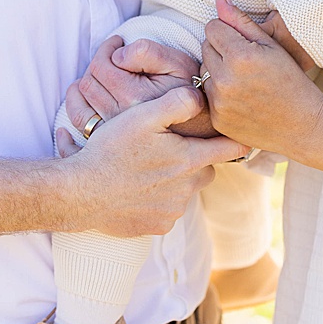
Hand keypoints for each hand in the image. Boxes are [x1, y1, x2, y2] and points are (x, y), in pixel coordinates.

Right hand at [57, 87, 246, 236]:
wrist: (79, 193)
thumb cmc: (110, 151)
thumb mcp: (142, 117)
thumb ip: (178, 102)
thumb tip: (203, 96)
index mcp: (190, 160)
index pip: (231, 148)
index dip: (237, 138)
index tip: (244, 135)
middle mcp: (188, 188)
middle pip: (207, 168)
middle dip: (194, 158)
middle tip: (168, 149)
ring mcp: (174, 211)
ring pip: (186, 190)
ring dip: (173, 180)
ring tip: (145, 169)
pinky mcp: (158, 227)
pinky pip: (168, 210)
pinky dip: (158, 201)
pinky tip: (137, 190)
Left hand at [62, 33, 213, 141]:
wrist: (204, 131)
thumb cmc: (193, 93)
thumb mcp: (179, 64)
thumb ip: (148, 52)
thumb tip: (118, 55)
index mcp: (133, 96)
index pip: (102, 64)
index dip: (108, 47)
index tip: (118, 42)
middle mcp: (118, 116)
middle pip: (89, 81)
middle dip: (98, 61)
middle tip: (112, 55)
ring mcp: (111, 130)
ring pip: (82, 99)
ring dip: (87, 80)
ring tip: (103, 72)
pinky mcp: (108, 140)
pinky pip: (80, 119)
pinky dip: (76, 102)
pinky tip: (87, 93)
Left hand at [202, 0, 322, 157]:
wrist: (303, 126)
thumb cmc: (291, 81)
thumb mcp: (272, 46)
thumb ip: (241, 21)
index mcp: (240, 56)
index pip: (212, 27)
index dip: (228, 31)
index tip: (244, 42)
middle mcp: (225, 80)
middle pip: (205, 47)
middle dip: (221, 49)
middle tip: (247, 62)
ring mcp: (219, 102)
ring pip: (203, 71)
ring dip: (218, 71)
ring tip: (244, 80)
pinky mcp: (216, 119)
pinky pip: (207, 94)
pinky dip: (219, 93)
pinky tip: (241, 98)